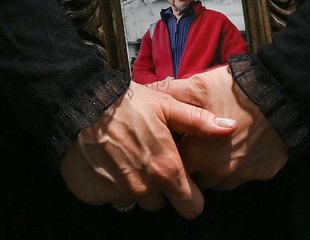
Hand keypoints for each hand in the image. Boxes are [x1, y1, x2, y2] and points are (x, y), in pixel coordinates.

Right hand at [58, 83, 237, 216]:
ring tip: (126, 155)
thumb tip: (230, 128)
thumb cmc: (127, 103)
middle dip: (159, 187)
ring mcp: (118, 194)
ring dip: (134, 184)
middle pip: (161, 203)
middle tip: (148, 158)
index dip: (190, 194)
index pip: (191, 206)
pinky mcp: (94, 196)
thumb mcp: (167, 106)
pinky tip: (107, 160)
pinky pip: (109, 197)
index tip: (183, 179)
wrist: (79, 104)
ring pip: (135, 199)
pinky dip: (109, 183)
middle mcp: (144, 188)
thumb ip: (200, 122)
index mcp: (166, 170)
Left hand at [164, 64, 289, 189]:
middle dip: (194, 161)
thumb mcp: (197, 86)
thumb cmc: (238, 91)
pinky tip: (242, 143)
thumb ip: (169, 94)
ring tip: (220, 141)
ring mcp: (240, 177)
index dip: (172, 152)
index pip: (172, 166)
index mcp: (196, 154)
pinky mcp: (261, 174)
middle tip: (198, 139)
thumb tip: (148, 93)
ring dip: (215, 165)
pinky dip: (239, 163)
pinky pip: (243, 175)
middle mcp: (215, 173)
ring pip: (219, 179)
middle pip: (195, 176)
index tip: (176, 138)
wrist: (284, 96)